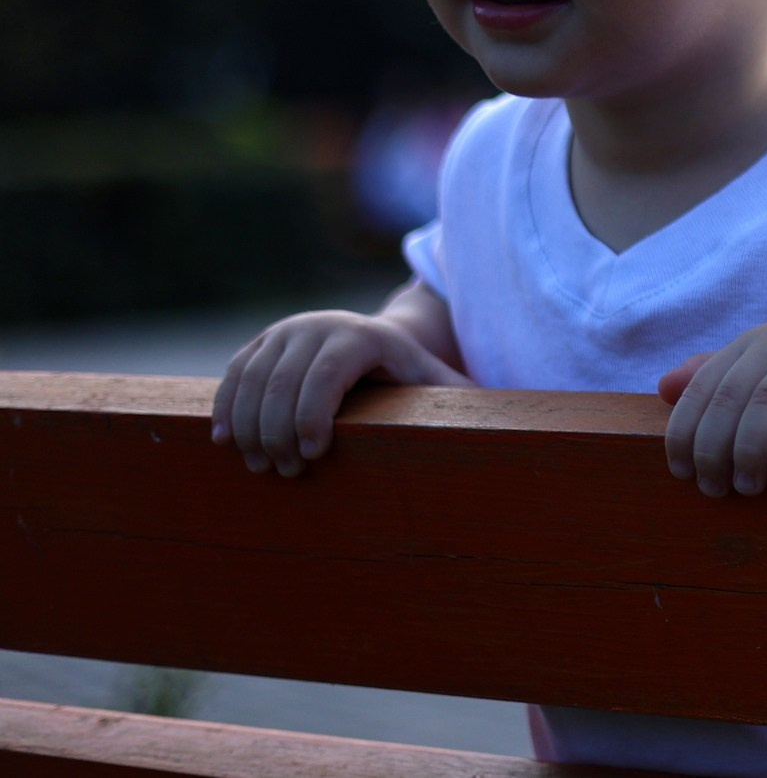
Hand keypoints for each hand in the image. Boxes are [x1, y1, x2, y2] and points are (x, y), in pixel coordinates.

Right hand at [210, 310, 468, 476]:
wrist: (377, 341)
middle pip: (282, 383)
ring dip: (248, 428)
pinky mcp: (259, 345)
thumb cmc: (412, 375)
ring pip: (251, 382)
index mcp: (363, 336)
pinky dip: (226, 409)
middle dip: (277, 433)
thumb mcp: (439, 384)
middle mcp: (317, 326)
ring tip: (261, 468)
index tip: (312, 455)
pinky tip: (227, 443)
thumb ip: (462, 401)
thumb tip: (507, 427)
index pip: (327, 374)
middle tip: (285, 473)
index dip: (313, 416)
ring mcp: (283, 333)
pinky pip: (232, 377)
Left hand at [658, 321, 766, 496]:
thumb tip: (663, 388)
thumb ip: (716, 385)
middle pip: (732, 396)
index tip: (681, 474)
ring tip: (747, 485)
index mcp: (751, 345)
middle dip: (716, 447)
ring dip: (751, 444)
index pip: (703, 388)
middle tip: (716, 490)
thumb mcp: (762, 383)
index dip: (686, 432)